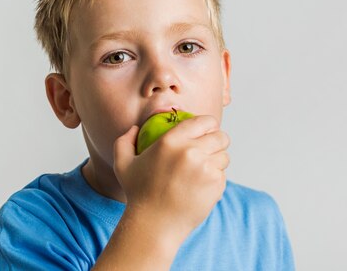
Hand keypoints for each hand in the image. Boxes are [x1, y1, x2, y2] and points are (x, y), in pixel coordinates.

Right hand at [112, 115, 230, 235]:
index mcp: (171, 140)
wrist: (154, 224)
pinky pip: (223, 174)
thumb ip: (124, 141)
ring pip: (224, 156)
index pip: (205, 121)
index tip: (207, 131)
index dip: (210, 125)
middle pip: (221, 137)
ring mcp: (206, 168)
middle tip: (211, 149)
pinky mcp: (215, 184)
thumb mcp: (123, 165)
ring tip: (204, 170)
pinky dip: (216, 179)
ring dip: (217, 161)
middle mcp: (191, 151)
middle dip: (218, 141)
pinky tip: (201, 186)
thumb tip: (135, 128)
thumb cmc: (138, 194)